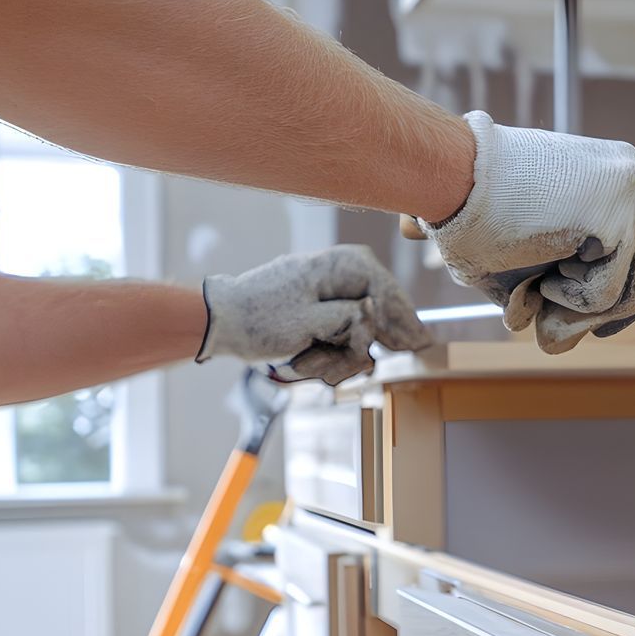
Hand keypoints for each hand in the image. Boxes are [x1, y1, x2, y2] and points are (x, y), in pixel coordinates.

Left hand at [197, 245, 429, 385]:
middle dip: (366, 341)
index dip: (400, 320)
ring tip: (316, 369)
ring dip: (341, 353)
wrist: (219, 321)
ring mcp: (325, 288)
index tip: (415, 345)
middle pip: (375, 308)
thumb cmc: (260, 320)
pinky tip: (314, 365)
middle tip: (373, 363)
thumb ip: (351, 319)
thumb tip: (378, 317)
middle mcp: (336, 271)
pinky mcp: (316, 305)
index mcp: (337, 266)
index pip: (385, 290)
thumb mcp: (310, 323)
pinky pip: (339, 329)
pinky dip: (330, 351)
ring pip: (357, 324)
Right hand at [419, 112, 634, 353]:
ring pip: (633, 294)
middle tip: (563, 321)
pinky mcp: (618, 220)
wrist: (454, 175)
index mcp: (629, 175)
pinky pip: (607, 295)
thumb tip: (561, 343)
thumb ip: (567, 290)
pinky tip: (543, 275)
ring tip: (542, 285)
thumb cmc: (484, 211)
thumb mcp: (542, 255)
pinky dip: (568, 300)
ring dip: (579, 307)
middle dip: (613, 312)